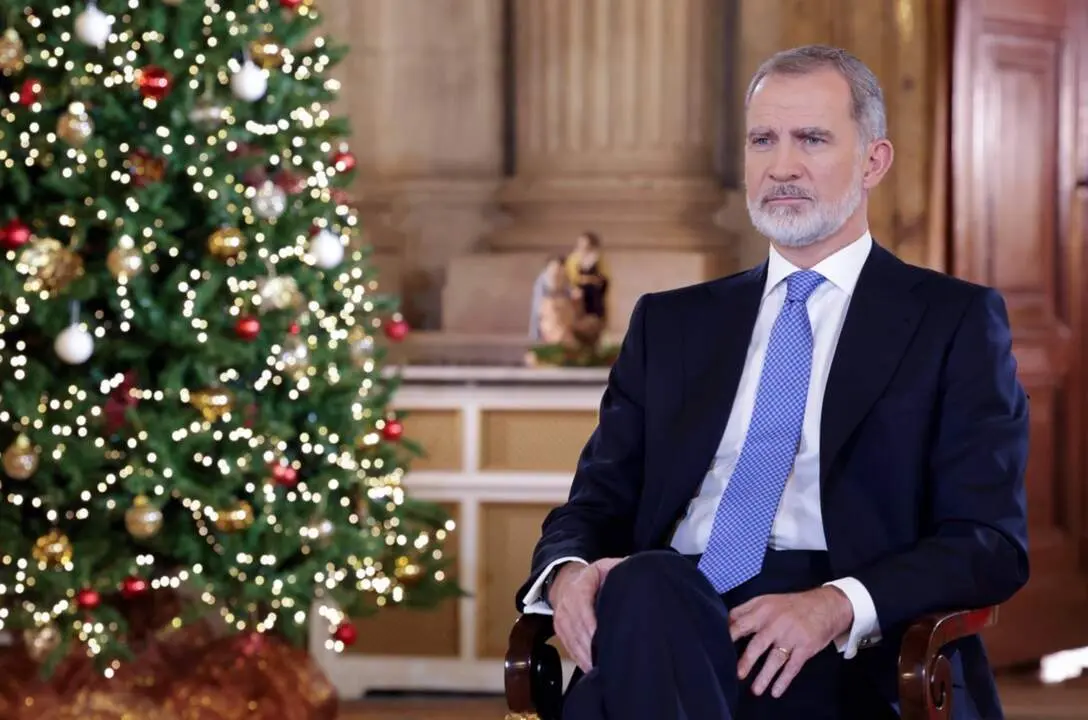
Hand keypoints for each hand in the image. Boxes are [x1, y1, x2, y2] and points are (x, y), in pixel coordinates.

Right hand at [549, 557, 625, 671]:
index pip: (582, 606)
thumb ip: (619, 569)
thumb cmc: (593, 577)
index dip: (590, 623)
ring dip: (586, 656)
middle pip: (577, 628)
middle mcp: (566, 603)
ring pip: (572, 640)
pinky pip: (569, 647)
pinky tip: (591, 668)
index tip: (601, 638)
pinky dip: (580, 659)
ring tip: (601, 669)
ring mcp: (561, 618)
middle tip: (608, 660)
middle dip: (591, 646)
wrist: (566, 581)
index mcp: (580, 586)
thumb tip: (637, 574)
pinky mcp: (559, 631)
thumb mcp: (605, 567)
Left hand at [728, 587, 852, 698]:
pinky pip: (793, 667)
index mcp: (763, 610)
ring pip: (776, 659)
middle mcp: (776, 623)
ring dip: (765, 676)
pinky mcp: (805, 647)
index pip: (741, 623)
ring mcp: (791, 636)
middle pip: (758, 644)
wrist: (826, 606)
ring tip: (755, 690)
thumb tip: (725, 622)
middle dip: (746, 660)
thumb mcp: (766, 600)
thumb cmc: (790, 605)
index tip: (717, 648)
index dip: (729, 636)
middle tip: (737, 674)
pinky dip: (784, 680)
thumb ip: (745, 610)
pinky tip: (776, 691)